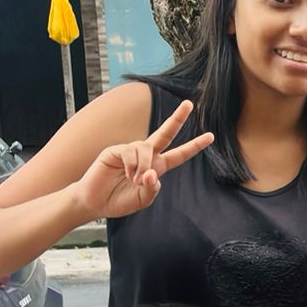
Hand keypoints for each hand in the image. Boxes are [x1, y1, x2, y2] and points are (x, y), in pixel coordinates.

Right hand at [71, 99, 214, 219]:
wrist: (96, 203)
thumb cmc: (120, 201)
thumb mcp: (143, 199)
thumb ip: (152, 188)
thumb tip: (151, 173)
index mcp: (157, 167)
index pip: (179, 154)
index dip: (194, 146)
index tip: (211, 136)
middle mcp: (146, 155)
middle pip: (165, 133)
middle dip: (177, 118)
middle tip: (189, 104)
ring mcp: (130, 151)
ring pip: (146, 149)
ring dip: (143, 166)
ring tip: (134, 180)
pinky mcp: (115, 150)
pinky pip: (129, 152)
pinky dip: (130, 165)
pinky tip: (124, 174)